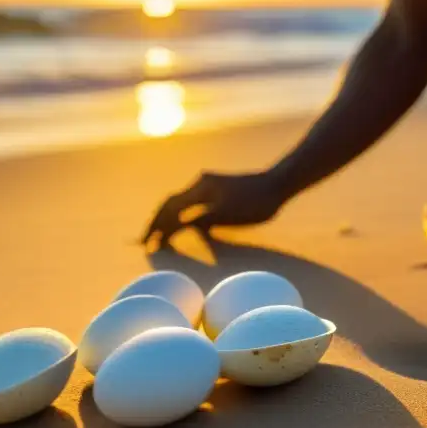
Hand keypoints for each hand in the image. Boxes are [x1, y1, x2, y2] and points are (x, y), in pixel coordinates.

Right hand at [141, 171, 285, 247]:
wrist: (280, 183)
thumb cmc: (256, 201)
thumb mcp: (226, 214)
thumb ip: (199, 220)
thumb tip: (173, 227)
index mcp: (200, 188)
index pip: (170, 208)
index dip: (156, 226)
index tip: (147, 243)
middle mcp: (200, 184)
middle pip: (171, 205)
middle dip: (157, 223)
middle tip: (146, 243)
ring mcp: (210, 186)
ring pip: (182, 205)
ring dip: (169, 221)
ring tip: (160, 238)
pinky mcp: (219, 191)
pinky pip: (194, 206)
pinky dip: (185, 219)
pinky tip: (184, 229)